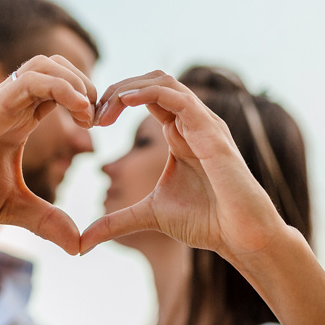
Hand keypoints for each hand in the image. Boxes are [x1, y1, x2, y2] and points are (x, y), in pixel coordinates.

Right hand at [0, 55, 95, 254]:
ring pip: (46, 65)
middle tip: (103, 119)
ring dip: (77, 82)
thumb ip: (45, 221)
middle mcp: (10, 105)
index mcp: (17, 120)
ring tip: (91, 115)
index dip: (88, 102)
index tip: (104, 129)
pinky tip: (79, 113)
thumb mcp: (9, 207)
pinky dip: (62, 88)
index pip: (61, 92)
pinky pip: (31, 80)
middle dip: (89, 85)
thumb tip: (78, 246)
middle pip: (57, 67)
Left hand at [81, 72, 286, 258]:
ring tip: (104, 108)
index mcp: (179, 133)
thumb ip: (116, 221)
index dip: (115, 102)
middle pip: (152, 81)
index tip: (91, 124)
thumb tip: (83, 243)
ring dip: (128, 88)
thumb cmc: (206, 222)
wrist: (241, 236)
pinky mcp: (211, 131)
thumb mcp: (148, 215)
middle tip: (92, 114)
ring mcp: (204, 122)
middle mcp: (193, 121)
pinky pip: (178, 97)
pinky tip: (123, 103)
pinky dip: (148, 93)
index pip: (145, 97)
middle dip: (117, 89)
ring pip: (163, 81)